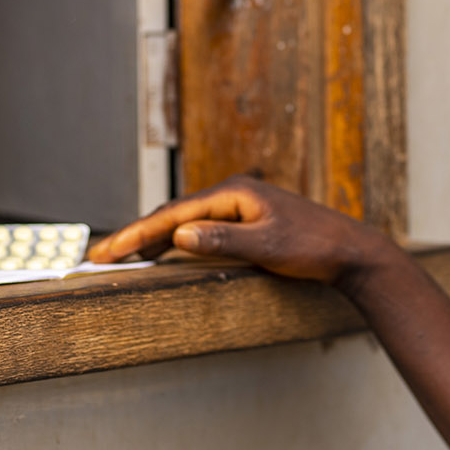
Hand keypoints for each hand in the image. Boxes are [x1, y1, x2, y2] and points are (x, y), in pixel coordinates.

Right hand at [85, 175, 393, 285]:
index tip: (108, 251)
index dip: (137, 234)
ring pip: (182, 223)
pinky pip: (198, 230)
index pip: (173, 215)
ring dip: (151, 239)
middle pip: (171, 216)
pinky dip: (174, 242)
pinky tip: (161, 253)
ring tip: (118, 255)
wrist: (350, 250)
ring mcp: (237, 207)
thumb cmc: (314, 247)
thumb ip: (223, 240)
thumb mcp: (268, 246)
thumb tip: (179, 236)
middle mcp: (231, 195)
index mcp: (233, 193)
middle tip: (98, 256)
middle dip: (134, 236)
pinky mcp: (244, 222)